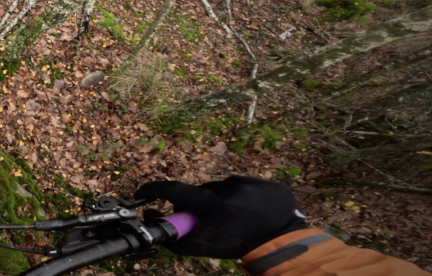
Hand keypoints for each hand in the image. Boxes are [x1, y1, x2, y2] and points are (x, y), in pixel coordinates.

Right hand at [135, 177, 307, 258]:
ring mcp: (251, 183)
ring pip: (227, 188)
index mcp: (212, 203)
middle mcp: (229, 188)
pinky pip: (249, 187)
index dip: (155, 189)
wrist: (287, 246)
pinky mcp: (269, 184)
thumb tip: (154, 226)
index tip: (144, 192)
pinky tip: (254, 213)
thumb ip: (177, 240)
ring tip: (237, 219)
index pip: (174, 190)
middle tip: (207, 219)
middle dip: (200, 204)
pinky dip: (247, 198)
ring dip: (225, 201)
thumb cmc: (242, 247)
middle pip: (203, 192)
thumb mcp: (207, 248)